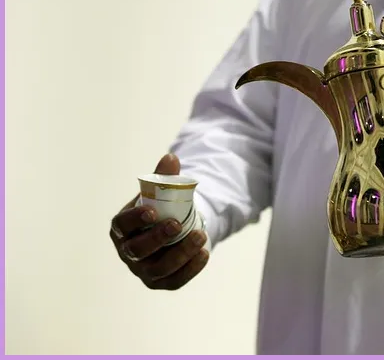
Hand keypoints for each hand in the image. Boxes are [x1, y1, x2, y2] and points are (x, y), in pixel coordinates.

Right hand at [110, 154, 208, 289]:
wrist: (174, 231)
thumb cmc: (161, 210)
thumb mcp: (160, 193)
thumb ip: (164, 178)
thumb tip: (171, 158)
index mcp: (122, 228)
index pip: (122, 226)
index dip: (134, 220)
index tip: (152, 211)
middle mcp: (128, 252)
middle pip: (138, 250)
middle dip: (158, 238)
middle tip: (177, 224)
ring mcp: (144, 270)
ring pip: (158, 269)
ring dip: (180, 253)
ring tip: (200, 236)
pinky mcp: (162, 282)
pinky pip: (175, 280)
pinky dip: (191, 268)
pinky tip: (204, 253)